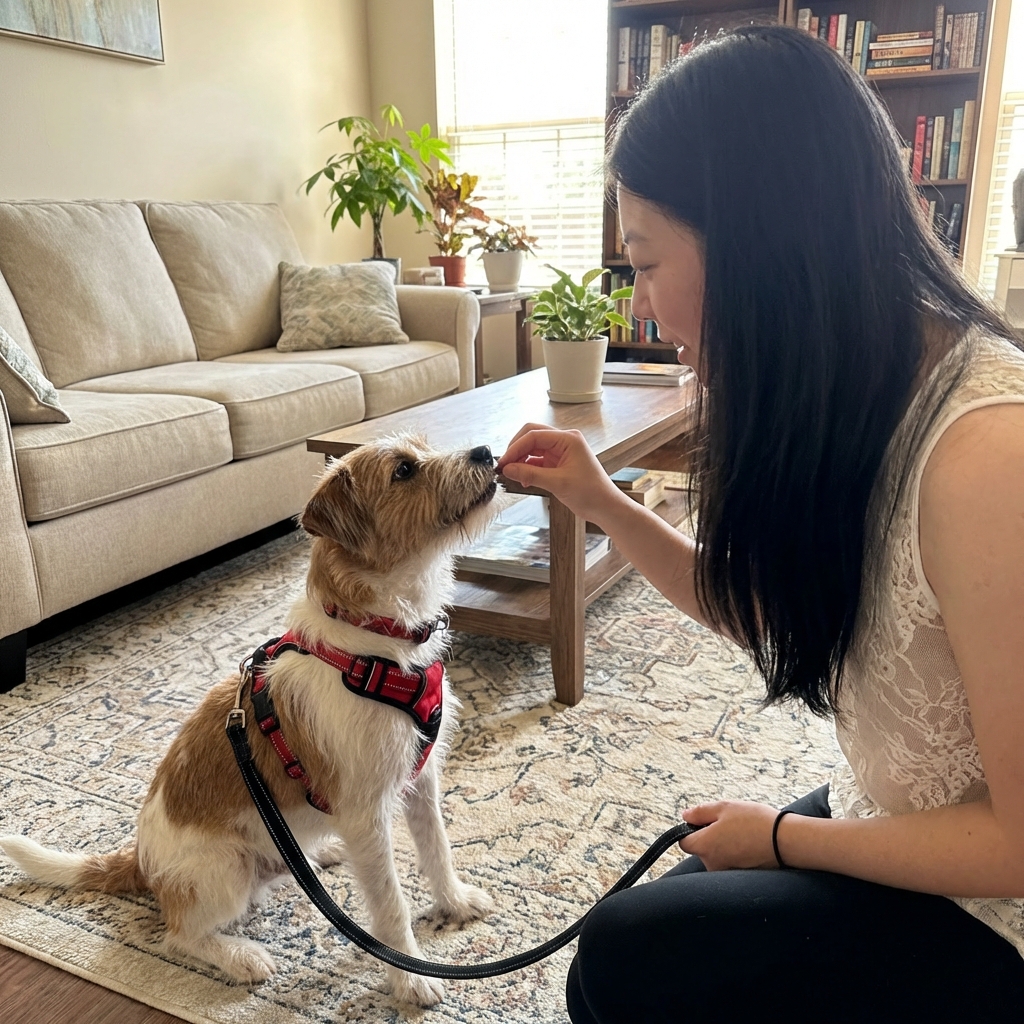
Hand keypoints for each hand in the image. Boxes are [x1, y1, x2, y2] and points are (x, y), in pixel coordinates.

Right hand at [496, 424, 623, 521]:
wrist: (605, 507)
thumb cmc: (591, 493)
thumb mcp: (558, 484)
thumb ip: (530, 475)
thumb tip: (508, 469)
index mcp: (568, 439)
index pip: (534, 435)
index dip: (515, 448)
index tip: (503, 463)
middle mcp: (565, 441)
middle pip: (531, 436)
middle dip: (516, 449)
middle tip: (504, 465)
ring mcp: (561, 451)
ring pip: (533, 448)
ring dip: (520, 459)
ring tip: (511, 473)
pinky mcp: (559, 462)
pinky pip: (537, 460)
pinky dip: (527, 467)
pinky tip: (521, 478)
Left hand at [679, 800, 780, 870]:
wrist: (785, 841)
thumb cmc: (754, 821)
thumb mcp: (724, 807)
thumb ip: (700, 812)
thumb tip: (685, 816)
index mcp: (704, 846)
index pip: (684, 842)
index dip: (690, 830)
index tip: (704, 822)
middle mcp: (712, 864)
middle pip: (702, 850)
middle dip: (711, 837)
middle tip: (730, 824)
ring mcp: (726, 873)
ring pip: (717, 857)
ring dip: (725, 846)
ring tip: (743, 834)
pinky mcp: (740, 878)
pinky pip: (731, 864)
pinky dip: (737, 854)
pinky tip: (750, 844)